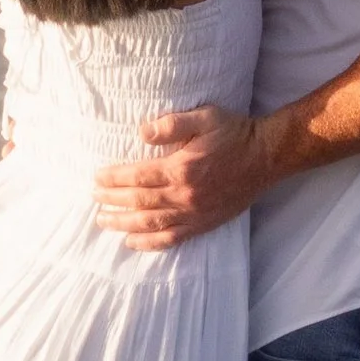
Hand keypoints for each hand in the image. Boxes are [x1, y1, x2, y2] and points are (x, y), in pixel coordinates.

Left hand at [93, 105, 276, 250]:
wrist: (265, 157)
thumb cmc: (234, 133)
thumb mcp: (205, 117)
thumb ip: (172, 123)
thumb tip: (142, 131)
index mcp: (182, 168)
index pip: (138, 176)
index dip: (114, 178)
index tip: (97, 177)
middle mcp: (185, 195)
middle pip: (140, 201)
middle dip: (113, 200)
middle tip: (94, 198)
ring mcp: (194, 213)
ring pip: (151, 223)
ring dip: (123, 224)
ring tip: (103, 221)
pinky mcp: (203, 224)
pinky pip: (171, 239)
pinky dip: (149, 243)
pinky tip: (132, 242)